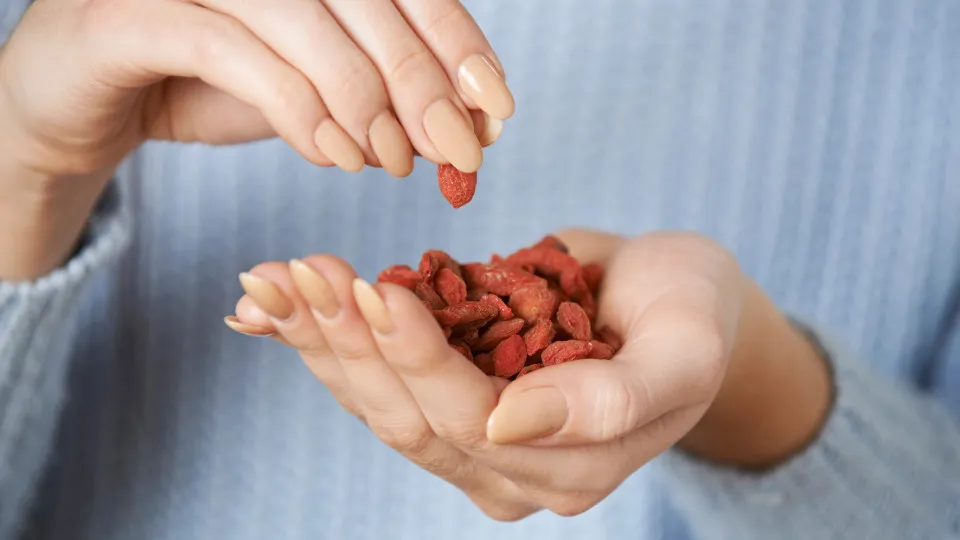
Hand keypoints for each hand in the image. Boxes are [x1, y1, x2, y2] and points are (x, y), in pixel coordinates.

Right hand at [0, 0, 511, 279]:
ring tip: (390, 162)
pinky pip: (234, 52)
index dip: (455, 41)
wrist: (82, 104)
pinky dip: (296, 108)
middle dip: (423, 80)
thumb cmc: (202, 85)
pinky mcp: (128, 12)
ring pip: (305, 18)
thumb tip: (467, 129)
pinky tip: (334, 154)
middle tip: (459, 151)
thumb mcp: (310, 94)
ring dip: (364, 99)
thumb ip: (379, 99)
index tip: (496, 109)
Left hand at [226, 230, 831, 518]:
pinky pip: (375, 374)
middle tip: (300, 273)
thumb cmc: (693, 316)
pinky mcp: (449, 395)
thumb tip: (505, 425)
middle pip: (406, 417)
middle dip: (348, 344)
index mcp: (567, 470)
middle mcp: (505, 469)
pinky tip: (271, 307)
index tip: (373, 289)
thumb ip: (614, 401)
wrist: (678, 300)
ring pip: (376, 401)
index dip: (417, 358)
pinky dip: (323, 338)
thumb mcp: (684, 351)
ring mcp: (471, 438)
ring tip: (271, 282)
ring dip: (319, 339)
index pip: (469, 421)